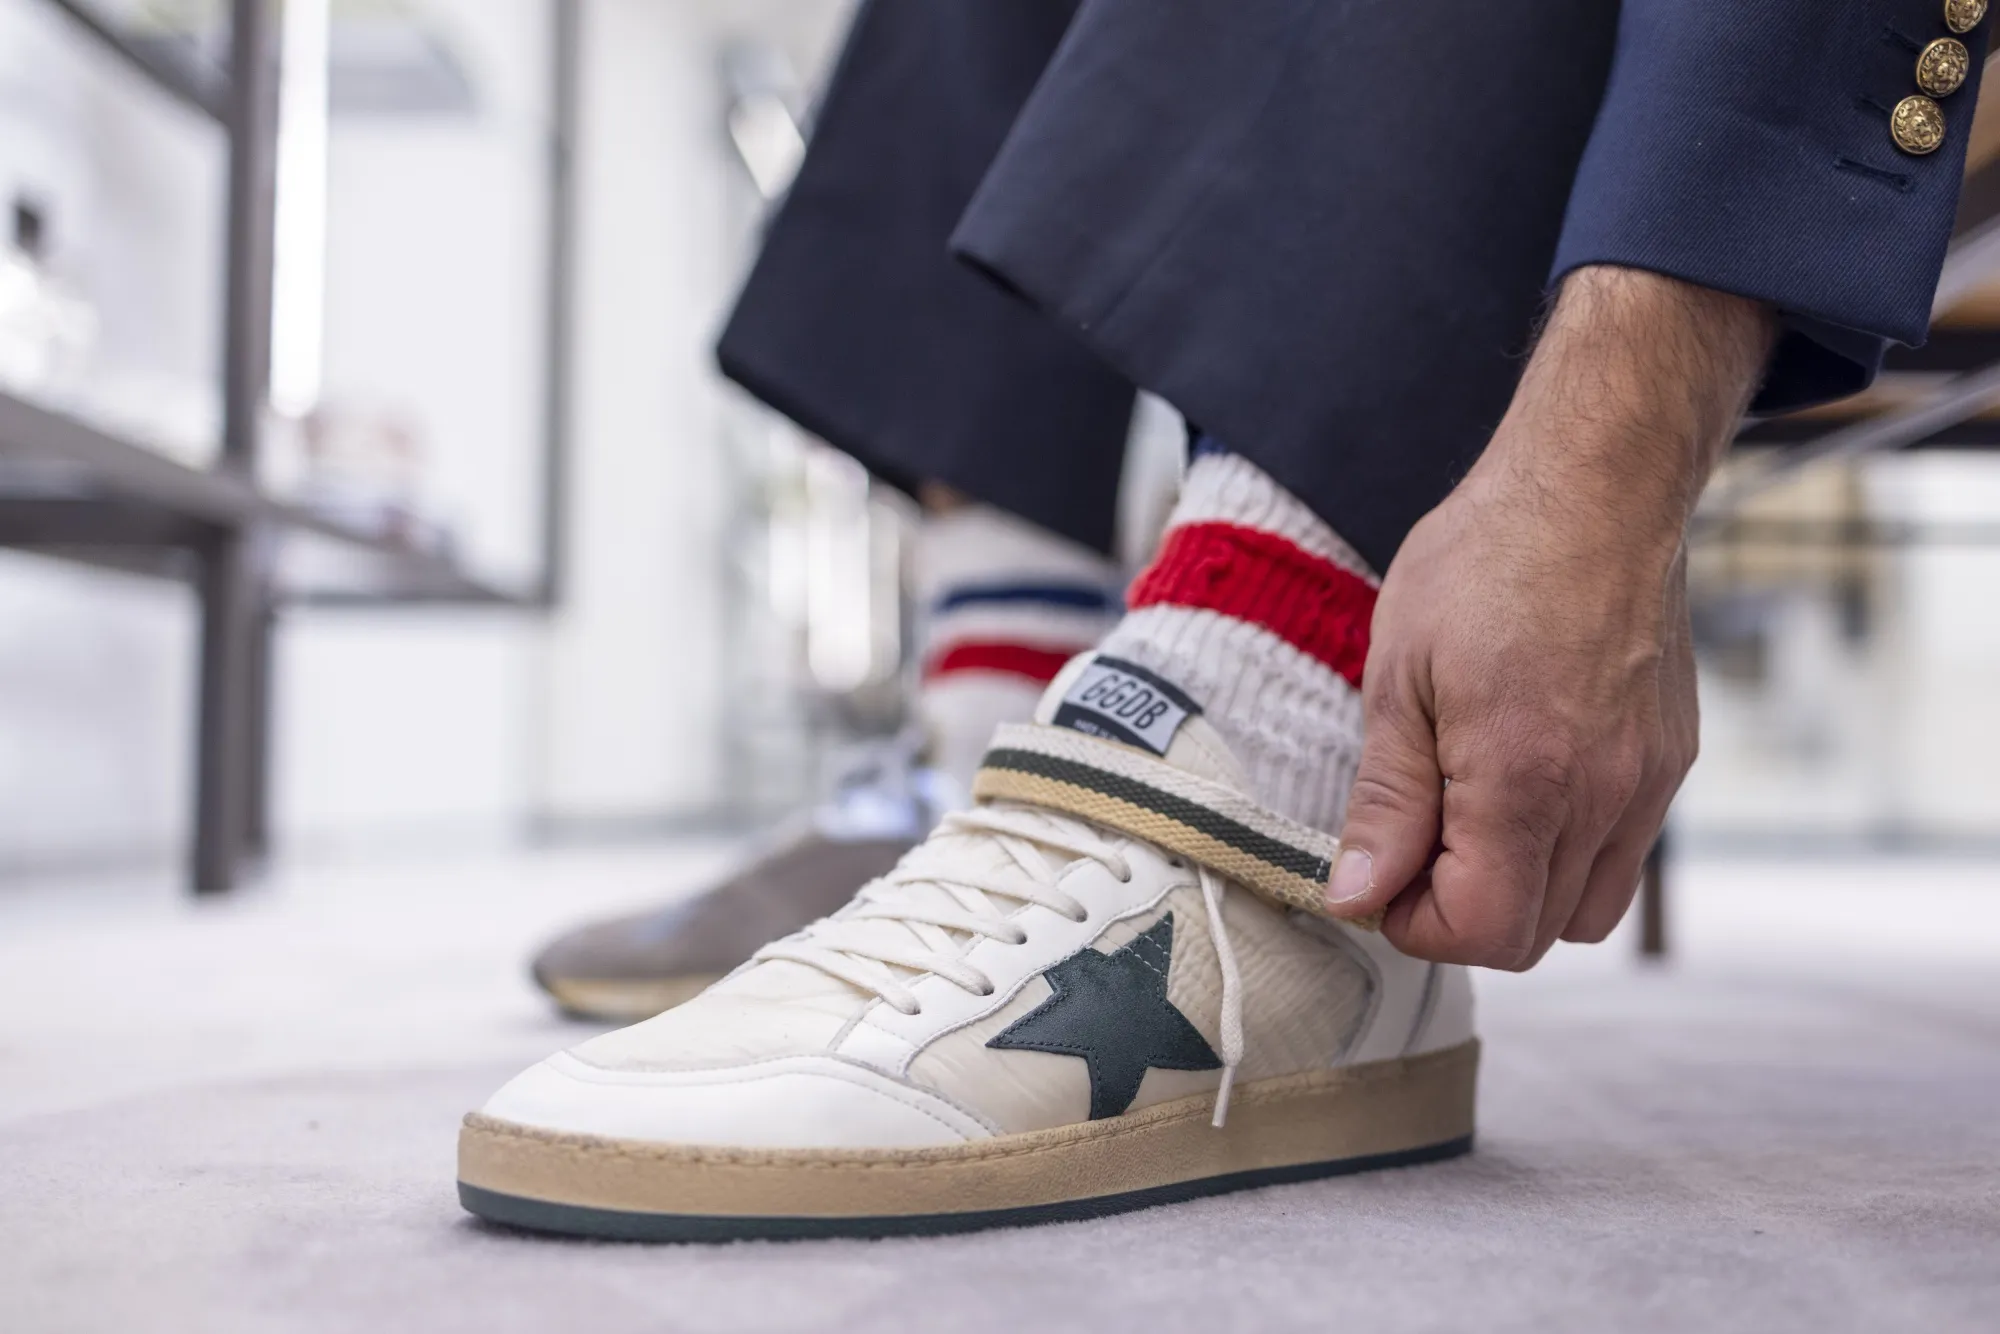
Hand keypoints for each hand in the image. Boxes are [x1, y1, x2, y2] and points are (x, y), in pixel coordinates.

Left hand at [1327, 267, 1772, 968]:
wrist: (1596, 487)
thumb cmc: (1484, 563)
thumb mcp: (1398, 676)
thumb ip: (1386, 802)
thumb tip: (1357, 896)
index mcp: (1525, 779)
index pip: (1481, 930)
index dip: (1415, 926)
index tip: (1379, 880)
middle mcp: (1604, 797)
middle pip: (1533, 935)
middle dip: (1459, 914)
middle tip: (1411, 847)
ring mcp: (1648, 784)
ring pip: (1585, 911)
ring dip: (1516, 894)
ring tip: (1465, 820)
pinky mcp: (1671, 763)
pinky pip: (1621, 857)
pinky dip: (1567, 857)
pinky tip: (1520, 790)